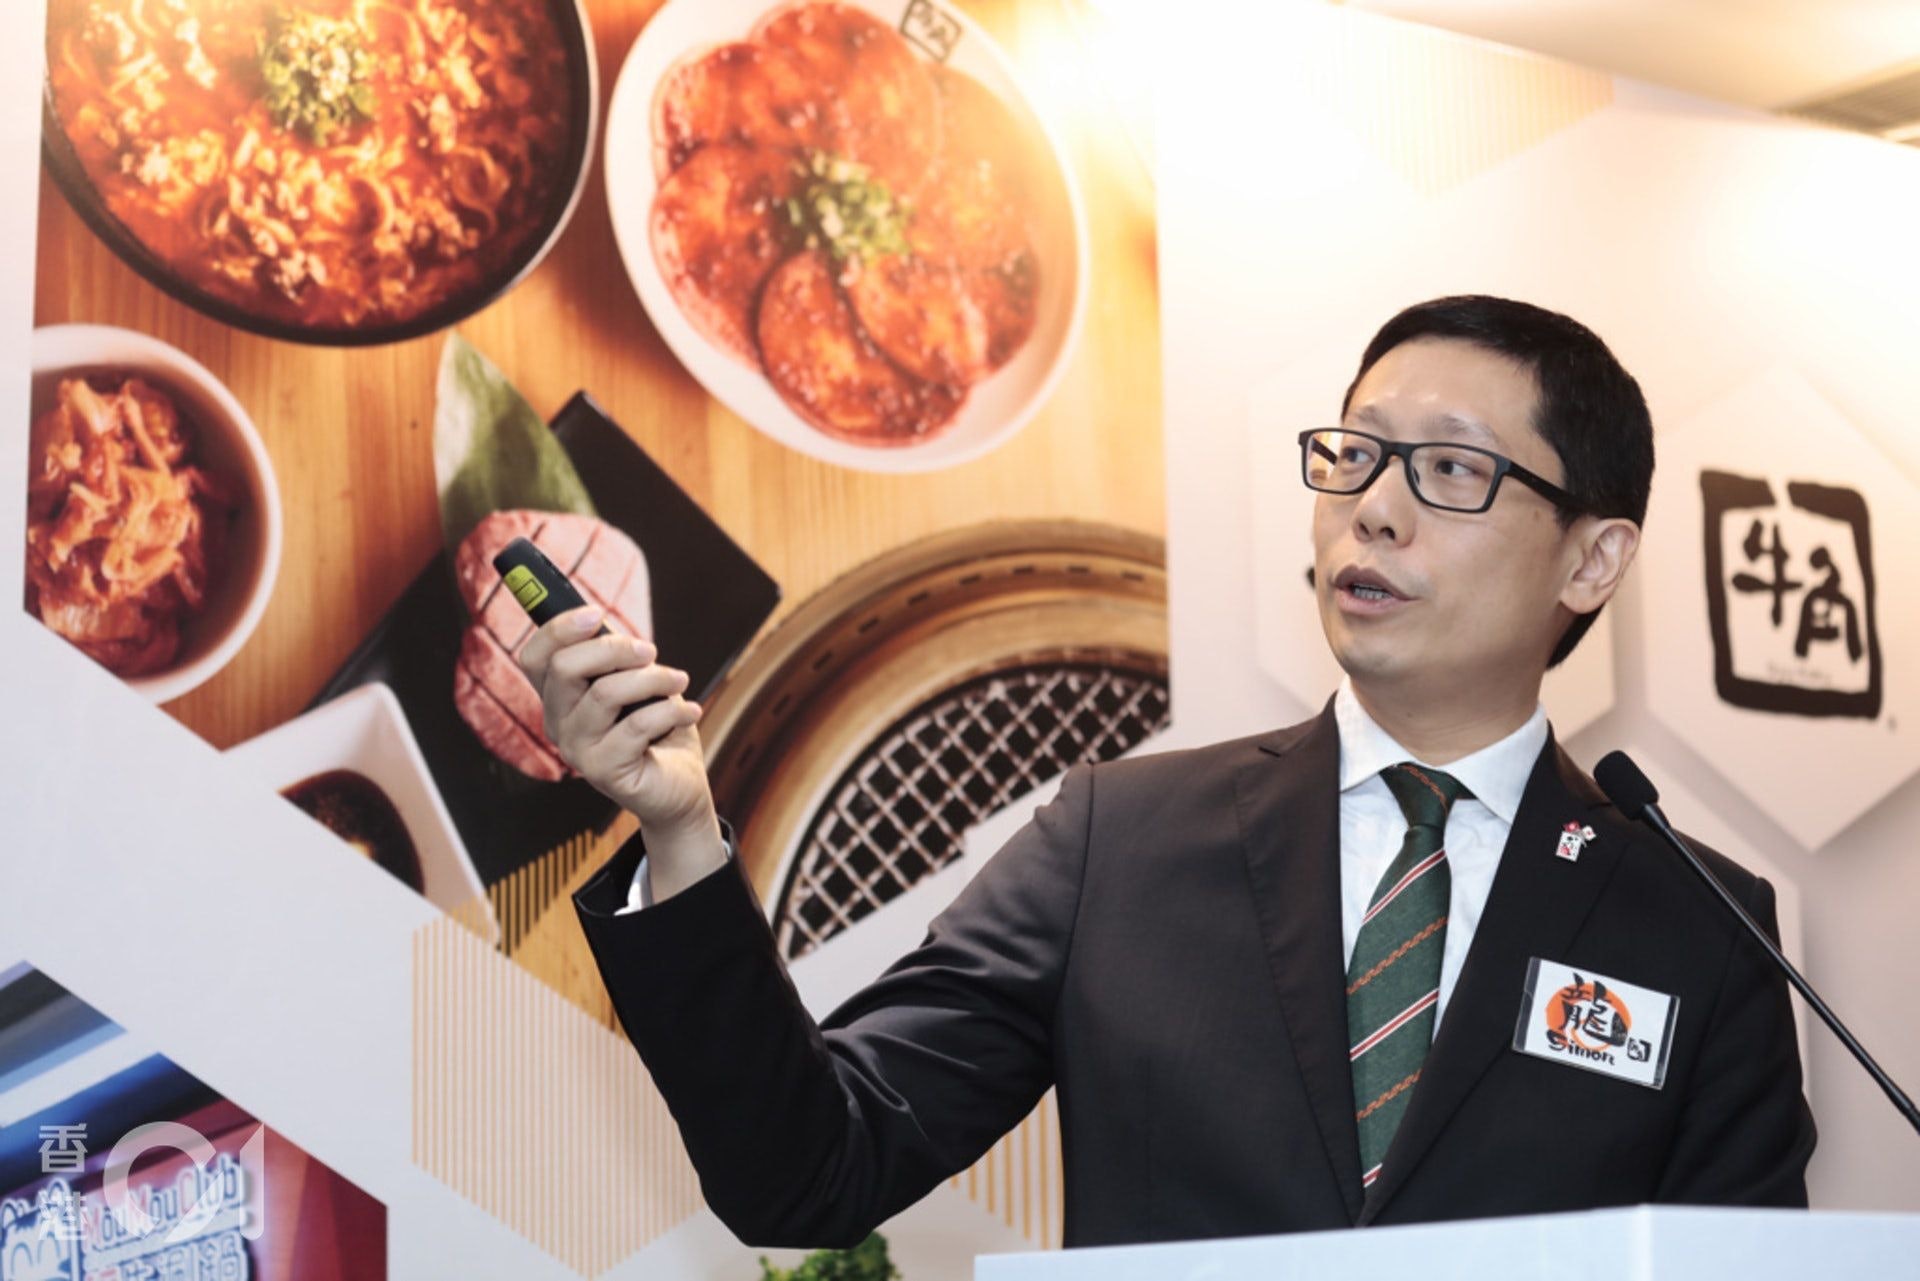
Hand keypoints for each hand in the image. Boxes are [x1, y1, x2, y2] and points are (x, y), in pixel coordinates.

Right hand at [516, 605, 719, 852]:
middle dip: (614, 649)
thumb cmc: (657, 729)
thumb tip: (601, 619)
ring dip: (652, 678)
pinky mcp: (603, 771)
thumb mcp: (637, 682)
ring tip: (680, 680)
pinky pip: (636, 725)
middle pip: (564, 668)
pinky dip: (672, 711)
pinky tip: (691, 711)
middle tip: (650, 651)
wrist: (680, 786)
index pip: (535, 657)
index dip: (559, 629)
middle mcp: (558, 724)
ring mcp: (576, 750)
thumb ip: (616, 657)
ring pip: (605, 693)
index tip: (597, 613)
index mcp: (559, 698)